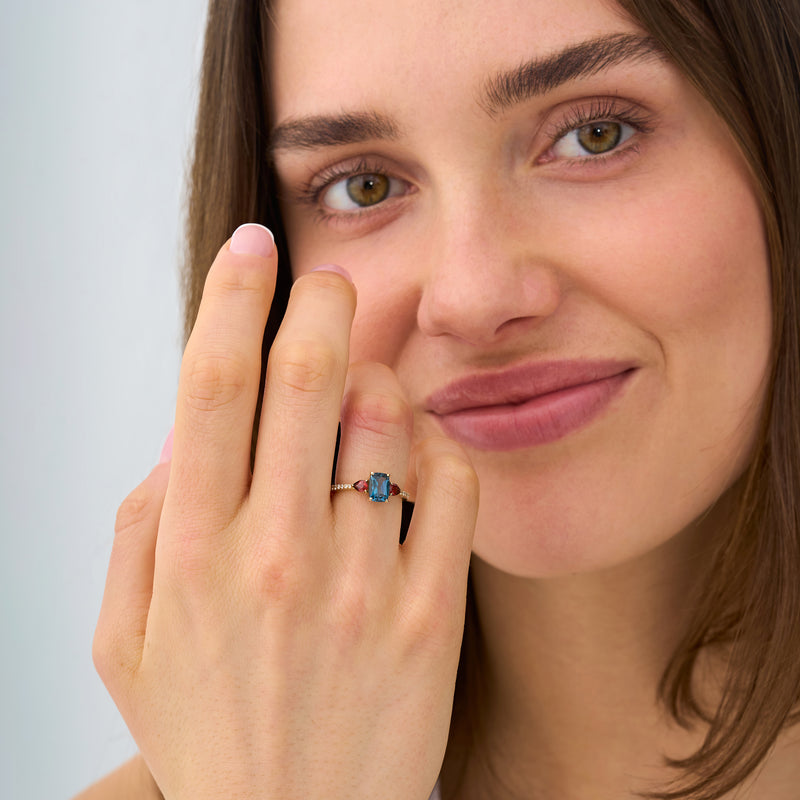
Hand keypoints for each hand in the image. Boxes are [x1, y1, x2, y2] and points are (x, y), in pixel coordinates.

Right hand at [93, 225, 478, 799]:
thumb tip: (183, 437)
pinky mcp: (431, 615)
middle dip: (322, 303)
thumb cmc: (213, 729)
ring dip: (380, 378)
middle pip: (305, 379)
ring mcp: (363, 584)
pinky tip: (418, 455)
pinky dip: (439, 443)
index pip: (210, 388)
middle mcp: (278, 555)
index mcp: (196, 552)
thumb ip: (140, 527)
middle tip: (331, 286)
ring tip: (367, 395)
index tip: (251, 249)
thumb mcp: (127, 642)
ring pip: (388, 418)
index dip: (231, 299)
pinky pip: (453, 482)